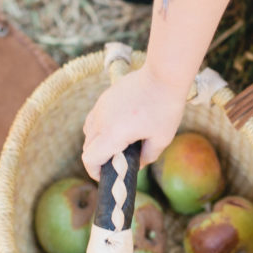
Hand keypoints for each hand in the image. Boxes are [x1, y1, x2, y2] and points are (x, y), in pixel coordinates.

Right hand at [81, 66, 187, 180]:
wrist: (163, 75)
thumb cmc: (165, 107)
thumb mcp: (161, 139)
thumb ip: (147, 157)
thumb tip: (138, 165)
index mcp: (113, 134)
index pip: (90, 158)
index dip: (94, 172)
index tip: (105, 176)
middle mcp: (101, 120)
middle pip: (87, 147)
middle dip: (98, 159)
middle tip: (116, 163)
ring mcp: (101, 107)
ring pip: (88, 131)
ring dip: (97, 142)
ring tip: (117, 145)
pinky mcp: (105, 98)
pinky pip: (94, 118)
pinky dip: (100, 128)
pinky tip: (119, 128)